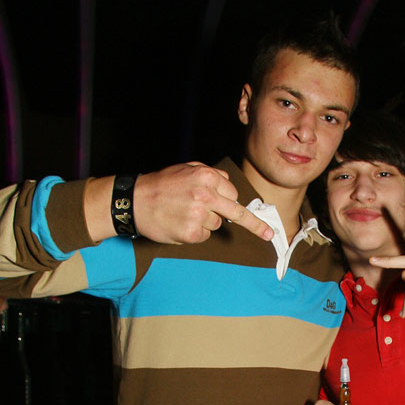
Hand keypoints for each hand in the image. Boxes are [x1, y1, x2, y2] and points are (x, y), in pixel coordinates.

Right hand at [132, 163, 273, 244]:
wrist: (134, 201)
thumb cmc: (160, 185)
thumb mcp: (186, 169)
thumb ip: (210, 176)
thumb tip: (230, 187)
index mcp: (207, 177)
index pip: (232, 193)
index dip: (228, 200)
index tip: (256, 213)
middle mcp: (207, 195)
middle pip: (236, 212)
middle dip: (255, 225)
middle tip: (270, 235)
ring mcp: (199, 215)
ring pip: (217, 224)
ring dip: (205, 222)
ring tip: (183, 213)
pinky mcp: (192, 232)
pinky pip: (204, 236)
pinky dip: (195, 233)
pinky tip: (179, 224)